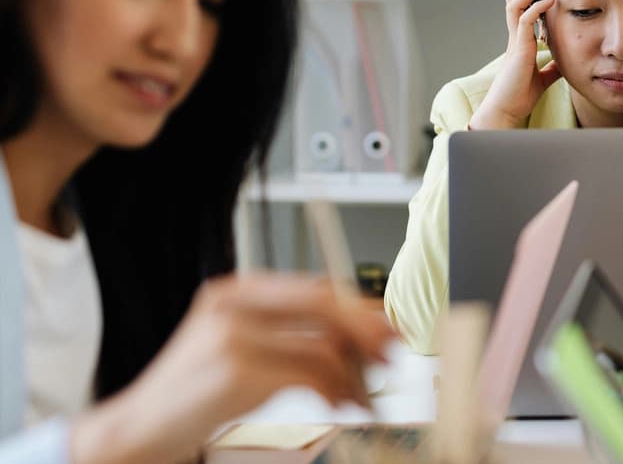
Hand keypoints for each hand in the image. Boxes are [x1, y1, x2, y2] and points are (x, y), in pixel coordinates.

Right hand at [70, 273, 393, 463]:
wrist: (138, 429)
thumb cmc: (194, 394)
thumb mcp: (240, 347)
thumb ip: (288, 332)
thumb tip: (356, 334)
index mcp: (237, 291)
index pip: (314, 286)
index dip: (357, 307)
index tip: (386, 325)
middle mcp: (234, 303)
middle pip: (323, 304)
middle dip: (364, 330)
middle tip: (391, 352)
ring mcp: (233, 334)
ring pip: (320, 344)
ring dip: (352, 374)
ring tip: (363, 395)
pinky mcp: (236, 370)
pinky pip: (307, 376)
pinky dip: (333, 392)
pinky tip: (339, 404)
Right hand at [470, 0, 559, 129]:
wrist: (507, 111)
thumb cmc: (520, 95)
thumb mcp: (544, 77)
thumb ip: (552, 66)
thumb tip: (565, 62)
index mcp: (520, 42)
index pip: (522, 10)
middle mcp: (515, 38)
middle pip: (514, 1)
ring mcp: (515, 41)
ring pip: (515, 5)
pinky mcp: (518, 48)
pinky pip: (524, 20)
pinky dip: (537, 7)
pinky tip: (549, 0)